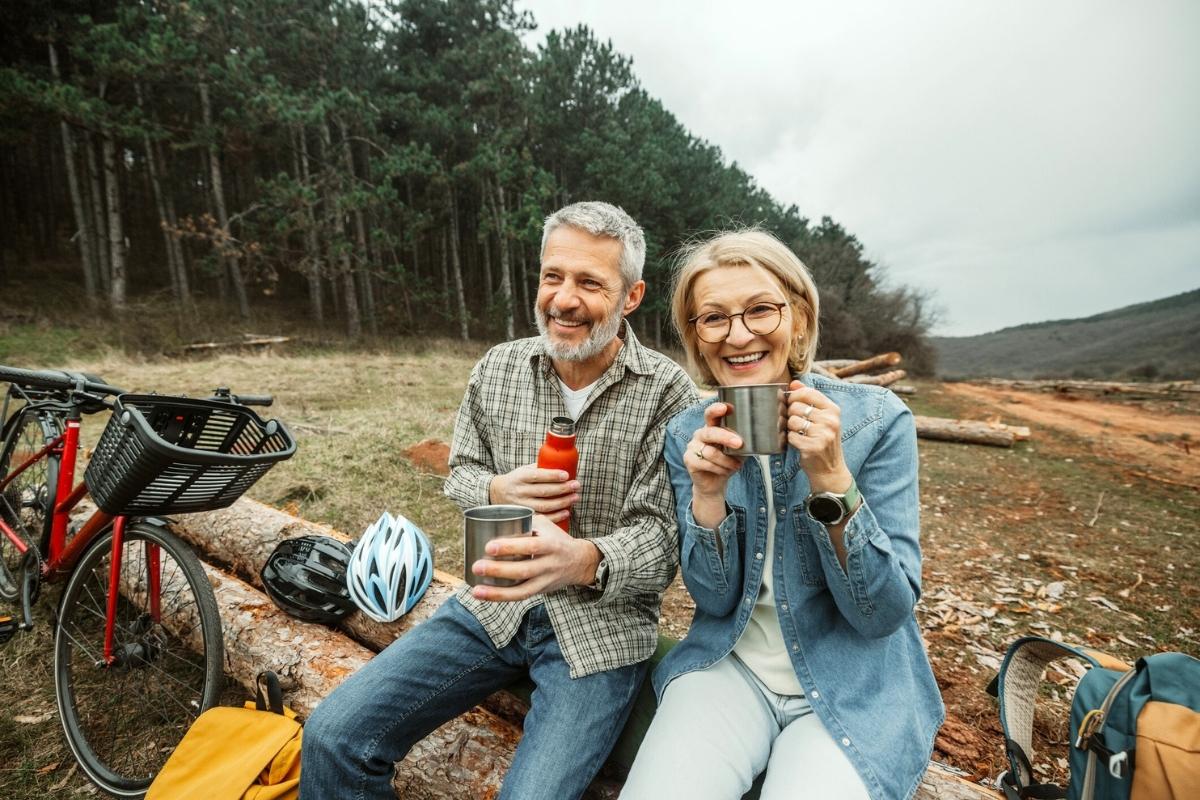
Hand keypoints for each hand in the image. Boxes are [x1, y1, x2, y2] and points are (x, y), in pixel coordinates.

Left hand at [470, 515, 600, 601]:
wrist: (580, 562)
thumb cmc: (556, 539)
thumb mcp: (546, 525)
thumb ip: (524, 521)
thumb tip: (494, 516)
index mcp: (551, 545)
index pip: (531, 546)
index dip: (510, 547)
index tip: (489, 546)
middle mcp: (549, 564)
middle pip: (523, 570)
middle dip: (499, 570)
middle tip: (477, 566)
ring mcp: (545, 580)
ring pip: (521, 591)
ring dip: (497, 592)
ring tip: (476, 590)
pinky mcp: (540, 591)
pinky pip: (520, 597)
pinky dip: (501, 597)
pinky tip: (484, 595)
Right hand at [490, 464, 579, 524]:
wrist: (497, 493)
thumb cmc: (516, 480)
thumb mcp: (523, 470)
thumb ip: (539, 468)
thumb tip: (561, 464)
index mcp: (520, 477)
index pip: (538, 476)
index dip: (553, 476)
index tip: (566, 475)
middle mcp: (520, 492)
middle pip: (544, 491)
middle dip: (563, 488)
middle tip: (576, 485)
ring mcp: (522, 506)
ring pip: (545, 506)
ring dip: (562, 502)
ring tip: (575, 497)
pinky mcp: (524, 517)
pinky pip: (543, 518)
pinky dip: (556, 516)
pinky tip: (566, 512)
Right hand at [685, 402, 744, 525]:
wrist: (715, 482)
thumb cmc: (728, 462)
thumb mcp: (739, 450)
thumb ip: (743, 441)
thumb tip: (758, 434)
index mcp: (712, 427)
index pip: (711, 414)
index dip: (716, 409)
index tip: (726, 407)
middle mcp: (700, 433)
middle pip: (710, 432)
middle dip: (725, 437)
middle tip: (739, 443)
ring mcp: (692, 446)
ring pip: (710, 452)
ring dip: (726, 461)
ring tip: (736, 466)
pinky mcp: (689, 459)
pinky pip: (706, 463)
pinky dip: (719, 469)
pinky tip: (725, 471)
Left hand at [786, 382, 851, 492]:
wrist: (830, 470)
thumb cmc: (823, 441)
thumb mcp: (822, 418)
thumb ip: (809, 398)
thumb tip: (794, 383)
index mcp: (833, 410)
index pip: (808, 392)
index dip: (794, 396)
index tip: (793, 404)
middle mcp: (831, 421)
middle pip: (796, 406)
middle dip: (791, 415)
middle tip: (797, 424)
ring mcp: (823, 434)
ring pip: (792, 421)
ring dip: (790, 428)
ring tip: (799, 434)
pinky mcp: (813, 447)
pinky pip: (791, 436)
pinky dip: (791, 440)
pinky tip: (799, 443)